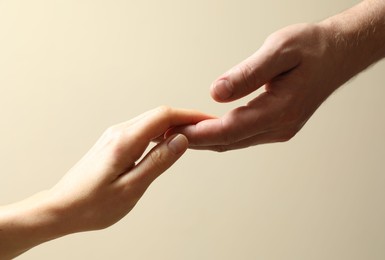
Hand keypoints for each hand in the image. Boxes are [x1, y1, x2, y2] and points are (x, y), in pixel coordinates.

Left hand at [0, 106, 211, 258]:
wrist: (61, 208)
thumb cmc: (92, 204)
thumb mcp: (131, 188)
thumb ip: (157, 162)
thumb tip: (181, 140)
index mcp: (124, 141)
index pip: (164, 116)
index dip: (190, 116)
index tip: (208, 121)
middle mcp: (119, 132)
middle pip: (159, 115)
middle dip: (185, 119)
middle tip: (206, 130)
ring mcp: (115, 136)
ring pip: (151, 122)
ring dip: (173, 126)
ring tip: (193, 137)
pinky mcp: (114, 143)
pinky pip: (143, 131)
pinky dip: (160, 133)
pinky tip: (168, 144)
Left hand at [169, 23, 340, 150]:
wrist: (336, 55)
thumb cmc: (312, 49)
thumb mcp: (279, 51)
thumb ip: (248, 74)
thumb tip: (216, 93)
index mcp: (280, 110)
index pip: (229, 130)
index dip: (198, 133)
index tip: (172, 132)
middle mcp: (279, 127)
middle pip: (228, 141)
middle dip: (195, 140)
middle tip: (165, 134)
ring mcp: (278, 129)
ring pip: (233, 141)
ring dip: (205, 139)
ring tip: (178, 132)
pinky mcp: (276, 126)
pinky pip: (242, 136)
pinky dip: (220, 134)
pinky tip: (205, 129)